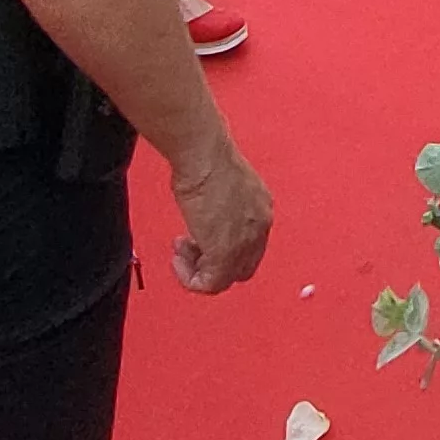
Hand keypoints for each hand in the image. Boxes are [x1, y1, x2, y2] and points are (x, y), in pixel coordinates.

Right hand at [167, 137, 273, 293]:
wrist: (204, 156)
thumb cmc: (206, 160)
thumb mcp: (222, 187)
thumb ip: (222, 209)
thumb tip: (206, 221)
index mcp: (261, 209)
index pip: (249, 246)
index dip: (221, 248)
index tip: (199, 239)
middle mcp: (259, 227)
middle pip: (241, 266)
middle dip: (211, 263)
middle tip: (188, 249)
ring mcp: (245, 243)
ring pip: (226, 278)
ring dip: (197, 270)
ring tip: (180, 252)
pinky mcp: (226, 254)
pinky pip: (211, 284)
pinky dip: (191, 279)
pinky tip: (178, 261)